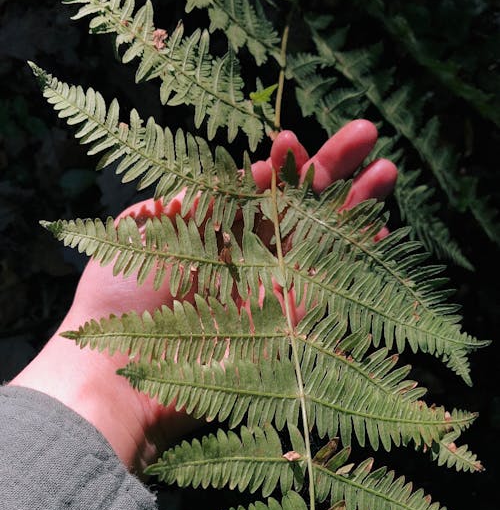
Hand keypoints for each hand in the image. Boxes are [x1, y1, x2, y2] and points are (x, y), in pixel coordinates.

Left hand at [11, 121, 396, 472]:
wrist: (117, 376)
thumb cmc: (118, 300)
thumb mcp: (142, 229)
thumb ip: (189, 197)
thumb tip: (237, 172)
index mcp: (211, 234)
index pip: (257, 191)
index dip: (279, 167)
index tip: (292, 142)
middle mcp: (245, 260)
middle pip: (298, 209)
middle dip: (333, 171)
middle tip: (368, 133)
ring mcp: (268, 293)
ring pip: (322, 242)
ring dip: (356, 207)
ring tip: (387, 170)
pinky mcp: (286, 330)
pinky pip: (331, 291)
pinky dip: (358, 263)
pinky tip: (382, 232)